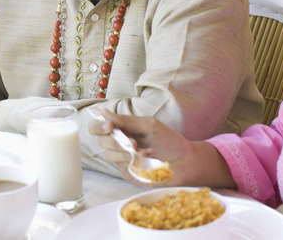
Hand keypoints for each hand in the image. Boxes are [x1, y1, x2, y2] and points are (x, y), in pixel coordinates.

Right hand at [88, 109, 234, 187]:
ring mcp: (122, 159)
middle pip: (101, 140)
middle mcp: (118, 143)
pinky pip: (121, 165)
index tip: (109, 126)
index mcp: (122, 128)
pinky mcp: (127, 172)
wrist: (184, 161)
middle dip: (116, 140)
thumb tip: (102, 111)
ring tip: (146, 150)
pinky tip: (148, 157)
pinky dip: (134, 160)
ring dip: (127, 151)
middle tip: (133, 142)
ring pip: (109, 154)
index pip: (97, 126)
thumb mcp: (148, 125)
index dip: (98, 125)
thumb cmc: (168, 140)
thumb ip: (125, 121)